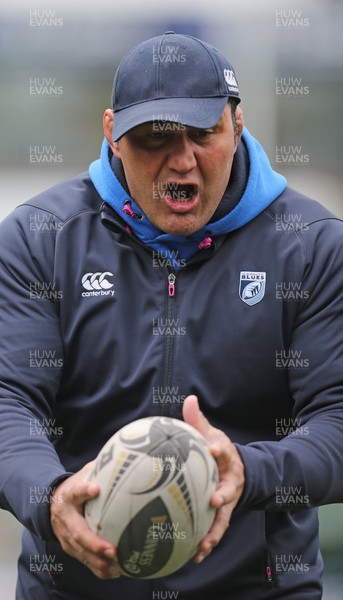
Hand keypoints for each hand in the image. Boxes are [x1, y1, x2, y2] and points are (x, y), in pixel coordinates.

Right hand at [50, 461, 120, 578]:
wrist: (51, 503)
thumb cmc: (76, 486)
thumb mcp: (84, 472)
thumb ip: (101, 467)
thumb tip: (127, 456)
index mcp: (68, 495)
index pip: (75, 492)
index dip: (84, 490)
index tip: (96, 488)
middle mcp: (65, 518)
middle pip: (78, 533)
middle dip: (95, 543)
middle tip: (112, 549)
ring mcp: (66, 537)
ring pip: (81, 552)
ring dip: (99, 561)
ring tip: (118, 565)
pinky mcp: (71, 549)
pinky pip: (85, 561)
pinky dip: (100, 569)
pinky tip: (117, 571)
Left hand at [182, 395, 244, 563]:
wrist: (239, 469)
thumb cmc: (218, 450)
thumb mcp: (212, 433)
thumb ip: (198, 421)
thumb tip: (189, 398)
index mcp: (227, 458)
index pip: (224, 452)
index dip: (220, 450)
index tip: (214, 448)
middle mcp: (231, 481)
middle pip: (230, 489)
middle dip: (224, 495)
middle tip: (215, 500)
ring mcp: (228, 499)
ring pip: (224, 517)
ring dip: (216, 531)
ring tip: (205, 544)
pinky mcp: (222, 513)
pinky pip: (215, 529)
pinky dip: (207, 542)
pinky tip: (195, 556)